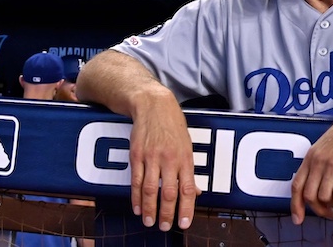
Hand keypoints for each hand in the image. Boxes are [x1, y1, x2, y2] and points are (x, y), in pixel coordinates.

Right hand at [129, 96, 200, 230]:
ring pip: (150, 189)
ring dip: (149, 209)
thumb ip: (189, 170)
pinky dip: (136, 196)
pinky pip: (136, 180)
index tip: (184, 223)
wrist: (153, 105)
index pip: (188, 188)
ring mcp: (152, 157)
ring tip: (149, 222)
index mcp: (185, 157)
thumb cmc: (173, 125)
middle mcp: (169, 158)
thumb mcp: (187, 145)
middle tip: (165, 227)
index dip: (186, 208)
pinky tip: (137, 207)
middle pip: (168, 192)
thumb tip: (196, 192)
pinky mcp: (136, 155)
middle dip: (167, 213)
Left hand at [290, 96, 332, 223]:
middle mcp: (319, 161)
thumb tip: (318, 184)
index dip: (295, 206)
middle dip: (320, 210)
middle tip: (330, 211)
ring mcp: (332, 166)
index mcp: (311, 155)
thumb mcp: (326, 144)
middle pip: (310, 197)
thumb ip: (320, 163)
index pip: (296, 186)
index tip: (298, 218)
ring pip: (325, 199)